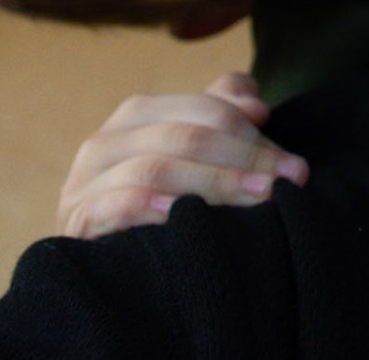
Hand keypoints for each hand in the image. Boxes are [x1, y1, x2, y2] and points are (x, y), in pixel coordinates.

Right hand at [56, 72, 308, 239]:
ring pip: (154, 168)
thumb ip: (224, 113)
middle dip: (244, 158)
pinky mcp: (75, 223)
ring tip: (259, 197)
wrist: (111, 263)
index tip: (293, 163)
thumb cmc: (165, 201)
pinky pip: (109, 206)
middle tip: (289, 181)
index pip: (204, 110)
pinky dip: (146, 206)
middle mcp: (106, 141)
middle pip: (184, 137)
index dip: (253, 132)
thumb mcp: (196, 153)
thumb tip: (257, 105)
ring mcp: (84, 182)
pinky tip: (179, 214)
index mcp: (138, 114)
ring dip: (213, 182)